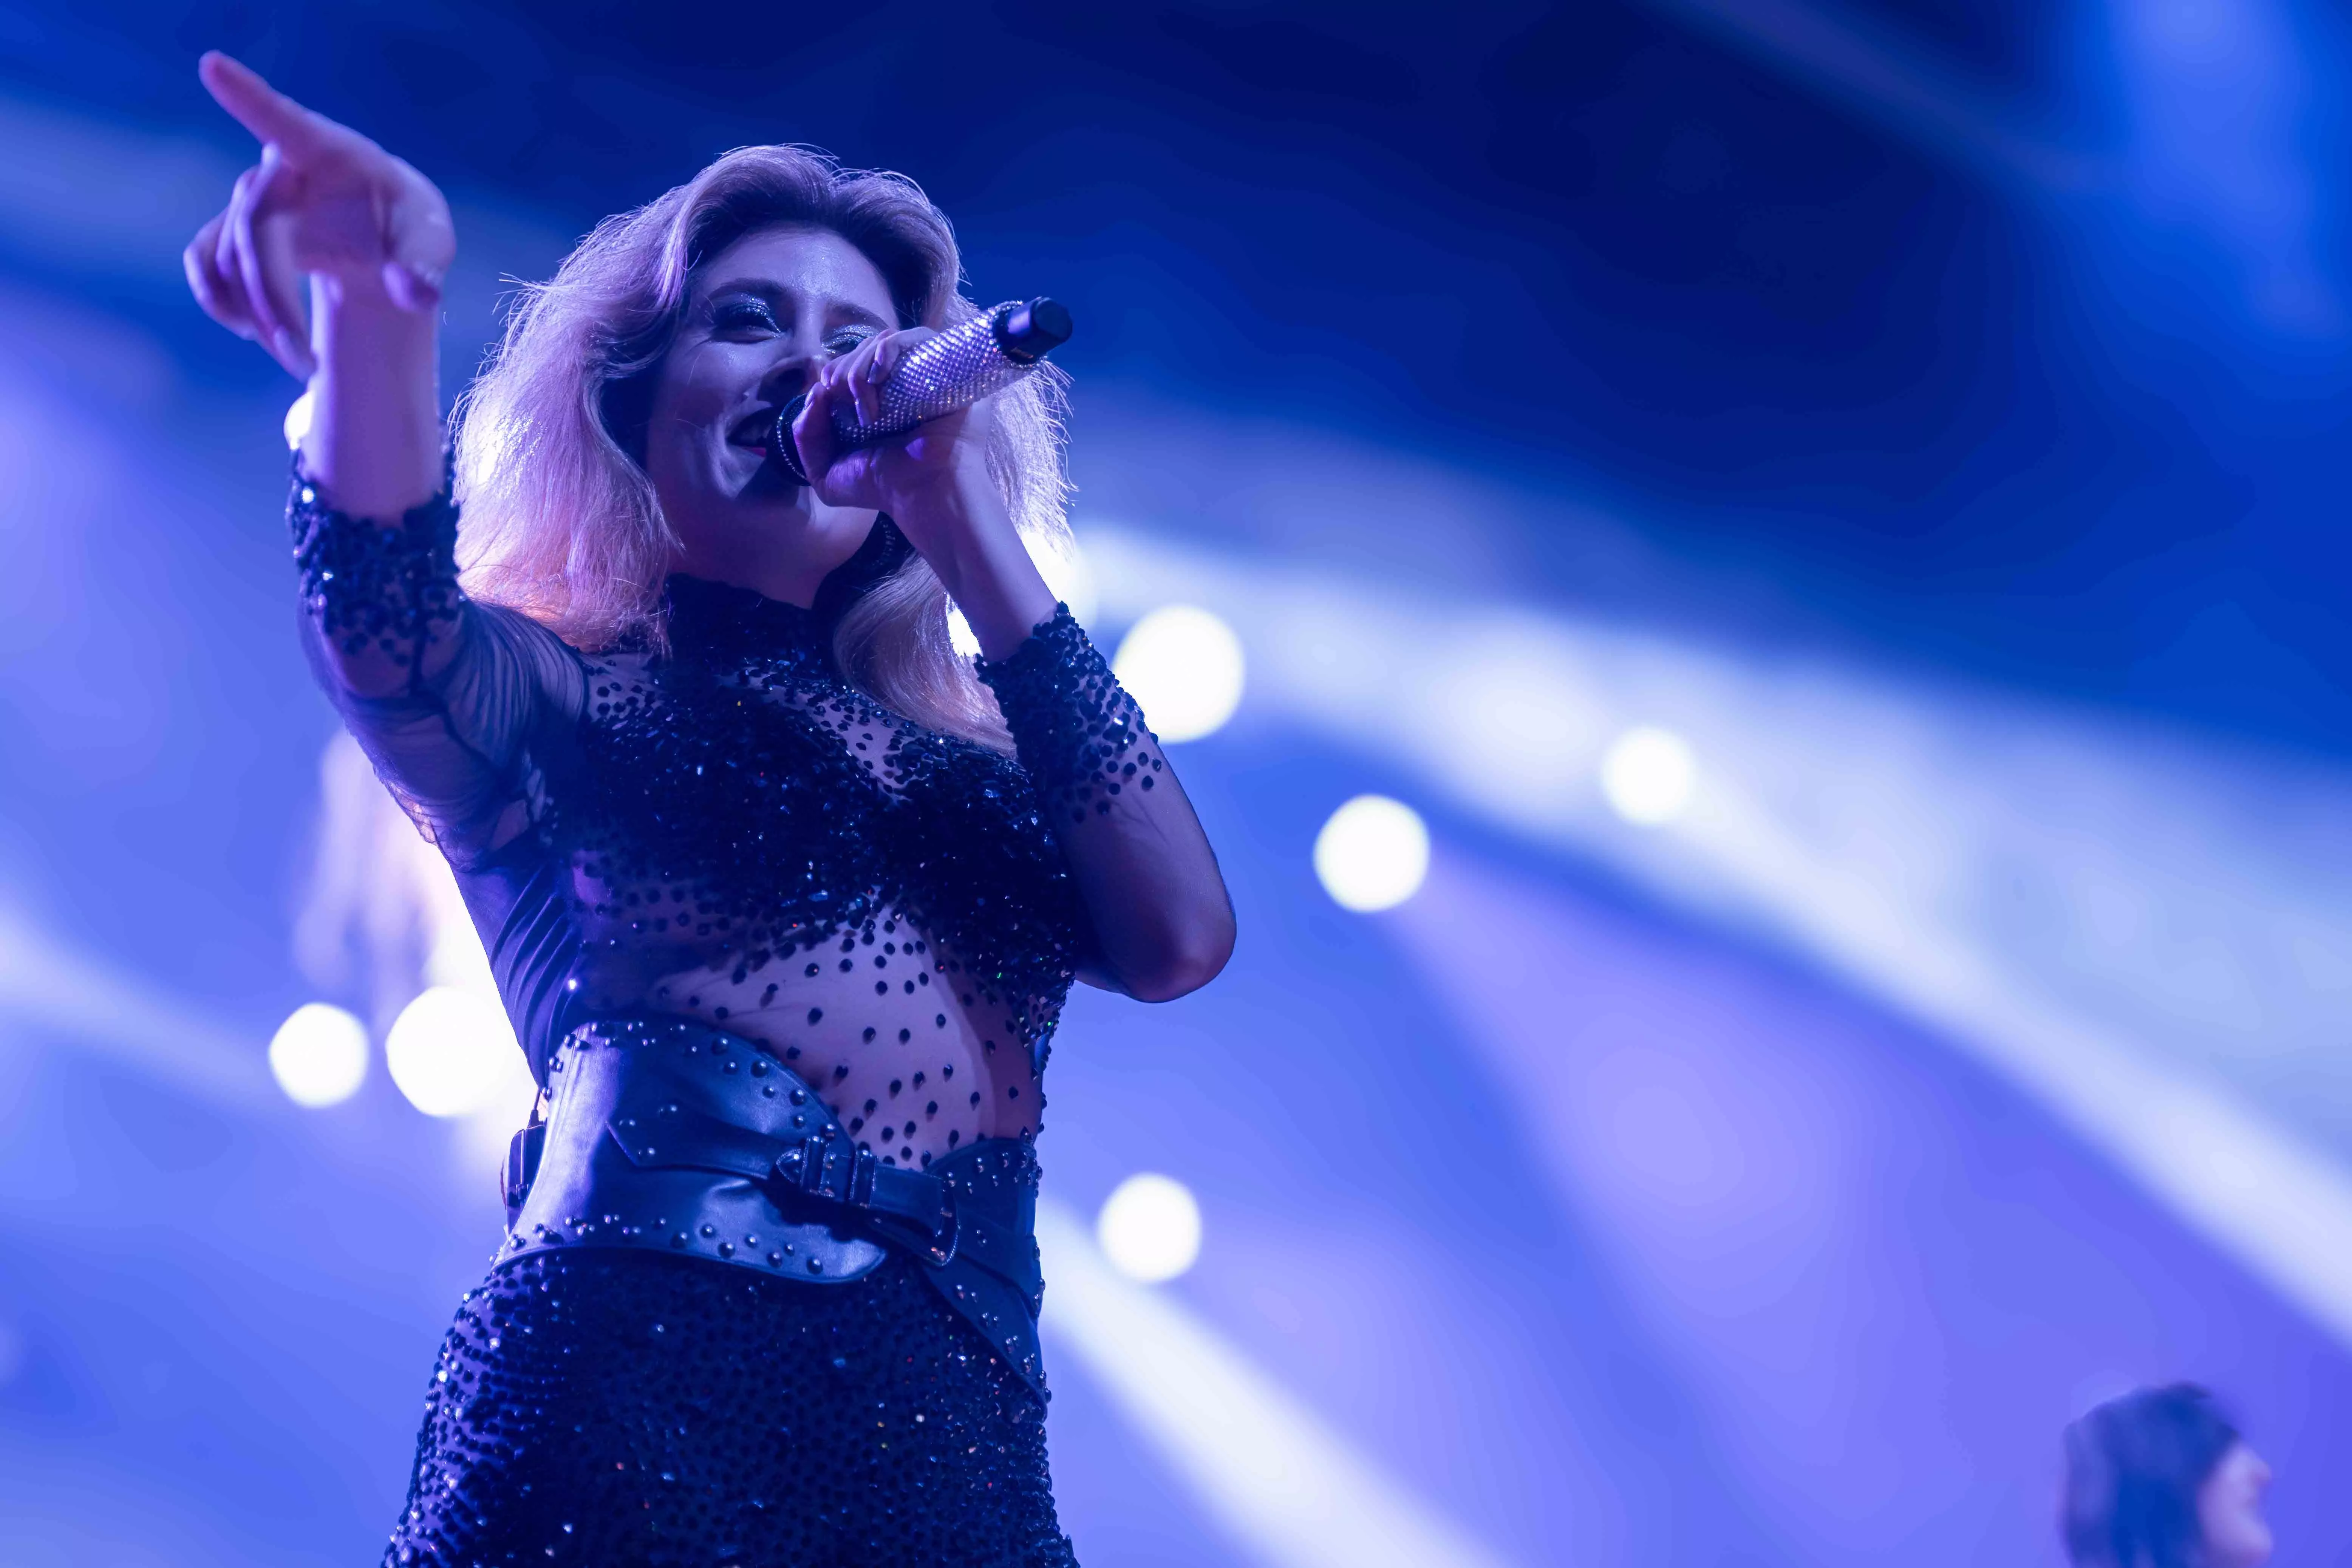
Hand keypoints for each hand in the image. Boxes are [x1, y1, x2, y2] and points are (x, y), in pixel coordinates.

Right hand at [182, 52, 453, 379]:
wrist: (384, 236)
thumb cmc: (409, 225)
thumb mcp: (430, 241)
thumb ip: (424, 265)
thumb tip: (413, 294)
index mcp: (329, 153)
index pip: (285, 120)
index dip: (249, 97)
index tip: (212, 66)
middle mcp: (282, 170)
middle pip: (256, 230)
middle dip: (273, 299)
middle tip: (304, 362)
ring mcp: (254, 199)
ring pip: (228, 255)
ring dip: (256, 314)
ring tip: (300, 363)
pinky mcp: (236, 230)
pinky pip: (206, 259)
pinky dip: (221, 300)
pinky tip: (254, 334)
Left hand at [791, 327, 997, 524]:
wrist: (924, 492)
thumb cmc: (883, 487)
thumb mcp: (826, 472)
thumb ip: (806, 436)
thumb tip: (815, 392)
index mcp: (874, 402)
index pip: (847, 365)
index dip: (831, 374)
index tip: (827, 397)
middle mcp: (899, 385)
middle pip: (862, 350)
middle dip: (843, 372)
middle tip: (848, 406)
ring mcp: (923, 374)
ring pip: (884, 341)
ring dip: (862, 367)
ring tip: (867, 406)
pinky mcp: (947, 367)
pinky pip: (917, 337)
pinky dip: (889, 348)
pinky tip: (879, 375)